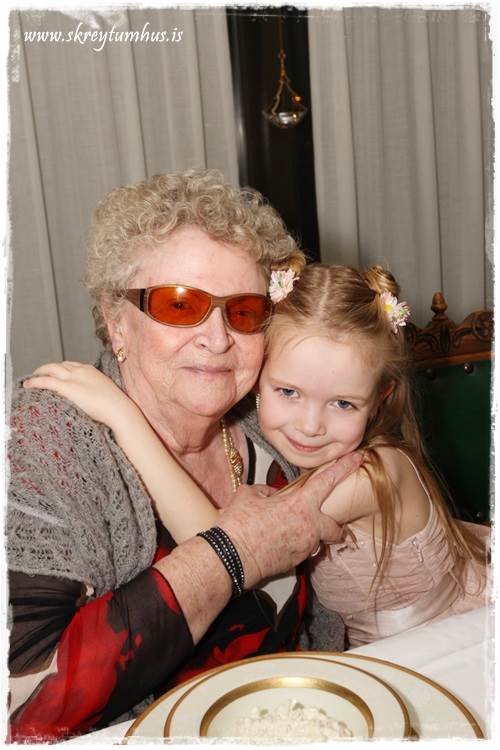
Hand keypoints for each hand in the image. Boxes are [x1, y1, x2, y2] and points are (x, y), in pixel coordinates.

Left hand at [23, 361, 137, 431]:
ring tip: (30, 380)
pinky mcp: (68, 388)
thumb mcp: (105, 392)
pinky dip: (35, 381)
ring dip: (38, 373)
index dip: (59, 369)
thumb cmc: (115, 406)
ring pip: (50, 369)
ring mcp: (74, 378)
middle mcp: (81, 370)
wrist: (119, 410)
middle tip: (38, 375)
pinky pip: (47, 381)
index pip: (70, 364)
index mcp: (91, 370)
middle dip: (46, 368)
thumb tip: (89, 398)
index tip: (54, 374)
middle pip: (58, 365)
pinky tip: (28, 385)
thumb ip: (94, 390)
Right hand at [217, 452, 361, 587]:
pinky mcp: (295, 563)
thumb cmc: (239, 526)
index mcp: (300, 505)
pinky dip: (295, 545)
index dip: (344, 467)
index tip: (358, 457)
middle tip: (326, 521)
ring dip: (310, 535)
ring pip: (317, 541)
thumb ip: (267, 491)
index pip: (328, 480)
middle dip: (336, 526)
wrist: (230, 559)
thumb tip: (273, 496)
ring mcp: (304, 548)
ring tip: (290, 532)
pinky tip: (278, 542)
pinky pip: (301, 551)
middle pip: (336, 527)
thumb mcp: (250, 495)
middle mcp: (309, 527)